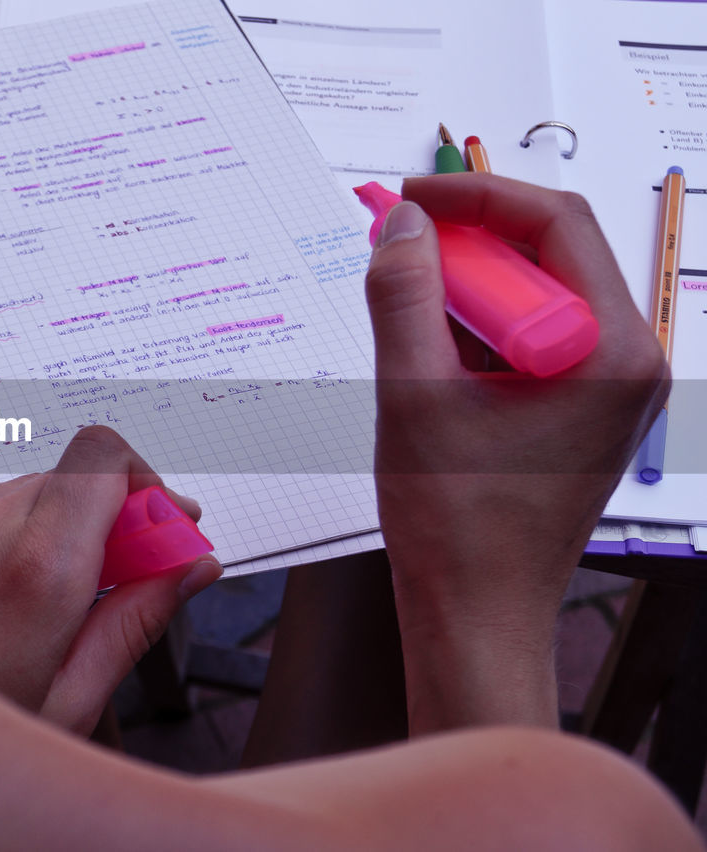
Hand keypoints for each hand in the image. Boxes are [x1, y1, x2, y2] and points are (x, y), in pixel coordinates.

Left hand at [0, 426, 221, 734]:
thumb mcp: (69, 700)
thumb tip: (191, 567)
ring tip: (26, 606)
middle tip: (107, 578)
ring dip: (36, 532)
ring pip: (9, 495)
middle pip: (63, 479)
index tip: (155, 529)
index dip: (143, 486)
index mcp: (35, 571)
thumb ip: (138, 619)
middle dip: (98, 519)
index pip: (104, 458)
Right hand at [364, 175, 667, 731]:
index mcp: (610, 353)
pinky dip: (475, 331)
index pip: (556, 223)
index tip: (410, 200)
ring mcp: (606, 388)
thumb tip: (399, 225)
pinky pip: (529, 339)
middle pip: (549, 255)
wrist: (477, 614)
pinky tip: (428, 357)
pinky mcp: (579, 409)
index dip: (475, 196)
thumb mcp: (413, 396)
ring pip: (533, 296)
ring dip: (466, 290)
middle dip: (466, 244)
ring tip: (404, 314)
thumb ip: (403, 297)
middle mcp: (626, 363)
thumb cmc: (458, 526)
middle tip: (394, 248)